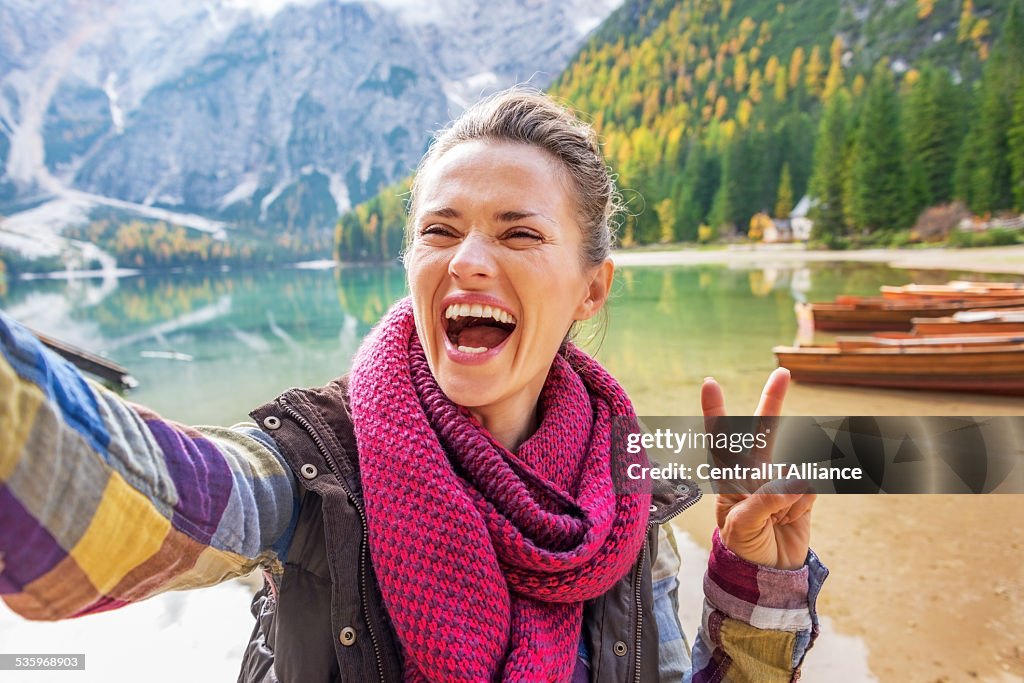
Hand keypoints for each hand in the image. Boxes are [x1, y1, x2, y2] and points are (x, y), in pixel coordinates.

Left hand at [700, 368, 815, 569]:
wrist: (770, 572)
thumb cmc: (744, 546)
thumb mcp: (742, 527)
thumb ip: (763, 501)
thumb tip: (794, 477)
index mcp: (729, 478)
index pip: (720, 440)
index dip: (715, 411)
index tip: (709, 383)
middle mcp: (754, 472)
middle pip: (763, 431)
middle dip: (772, 402)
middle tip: (782, 373)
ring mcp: (781, 479)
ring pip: (796, 470)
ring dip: (792, 496)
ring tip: (778, 522)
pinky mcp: (804, 491)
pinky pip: (811, 488)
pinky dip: (804, 502)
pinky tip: (793, 518)